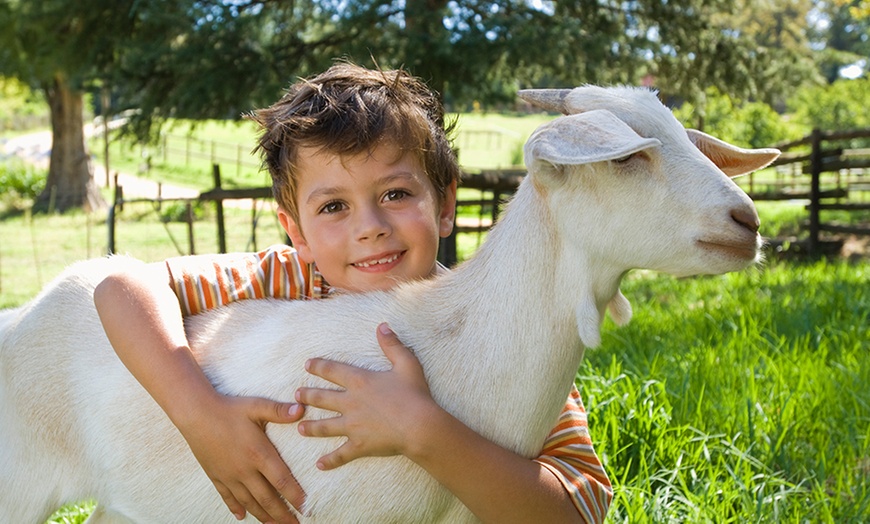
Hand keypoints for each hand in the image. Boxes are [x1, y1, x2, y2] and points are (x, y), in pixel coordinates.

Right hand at [177, 393, 306, 522]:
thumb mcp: (257, 406)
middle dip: (282, 514)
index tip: (306, 508)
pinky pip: (227, 497)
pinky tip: (242, 516)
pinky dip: (235, 508)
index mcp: (259, 454)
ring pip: (249, 502)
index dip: (295, 496)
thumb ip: (279, 411)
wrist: (195, 414)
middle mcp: (245, 470)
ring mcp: (229, 475)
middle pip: (267, 498)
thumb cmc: (229, 409)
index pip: (282, 481)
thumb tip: (301, 409)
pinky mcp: (216, 475)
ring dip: (263, 515)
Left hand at [295, 322, 433, 469]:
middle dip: (308, 396)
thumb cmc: (414, 394)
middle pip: (322, 398)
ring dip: (311, 427)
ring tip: (300, 428)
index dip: (319, 366)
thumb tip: (382, 326)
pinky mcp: (359, 445)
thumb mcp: (406, 363)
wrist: (419, 426)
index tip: (307, 365)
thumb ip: (392, 344)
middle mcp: (350, 403)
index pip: (333, 371)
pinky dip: (329, 460)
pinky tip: (319, 464)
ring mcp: (352, 426)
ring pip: (325, 426)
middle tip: (297, 395)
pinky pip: (340, 454)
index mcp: (360, 382)